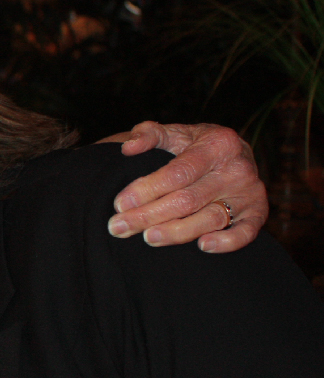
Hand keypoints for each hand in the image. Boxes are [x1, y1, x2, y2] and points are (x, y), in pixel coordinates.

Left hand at [104, 121, 266, 252]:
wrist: (235, 153)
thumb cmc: (195, 145)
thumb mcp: (174, 132)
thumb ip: (148, 134)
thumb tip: (127, 147)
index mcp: (216, 145)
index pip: (177, 173)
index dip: (147, 189)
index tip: (119, 204)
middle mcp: (237, 169)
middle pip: (188, 199)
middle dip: (149, 215)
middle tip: (118, 227)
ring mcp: (249, 193)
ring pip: (211, 218)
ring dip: (178, 232)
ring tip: (148, 238)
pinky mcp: (258, 212)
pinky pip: (246, 232)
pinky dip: (227, 242)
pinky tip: (202, 246)